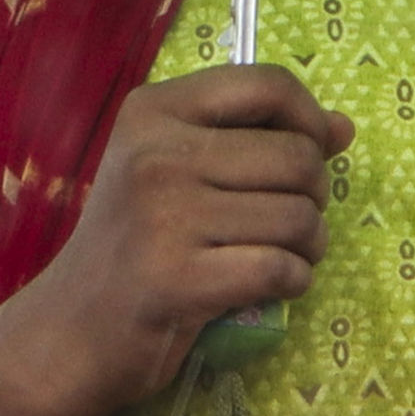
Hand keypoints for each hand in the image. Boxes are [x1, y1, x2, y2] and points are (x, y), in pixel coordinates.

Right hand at [0, 66, 353, 415]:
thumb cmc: (133, 245)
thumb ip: (254, 140)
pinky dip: (293, 282)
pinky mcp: (179, 279)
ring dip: (309, 246)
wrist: (72, 330)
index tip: (316, 151)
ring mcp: (165, 216)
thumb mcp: (174, 171)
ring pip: (299, 217)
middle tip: (289, 223)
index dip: (310, 117)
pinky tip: (271, 287)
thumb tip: (343, 129)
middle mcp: (156, 154)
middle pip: (297, 157)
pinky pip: (282, 269)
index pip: (266, 85)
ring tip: (281, 257)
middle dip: (314, 197)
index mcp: (153, 112)